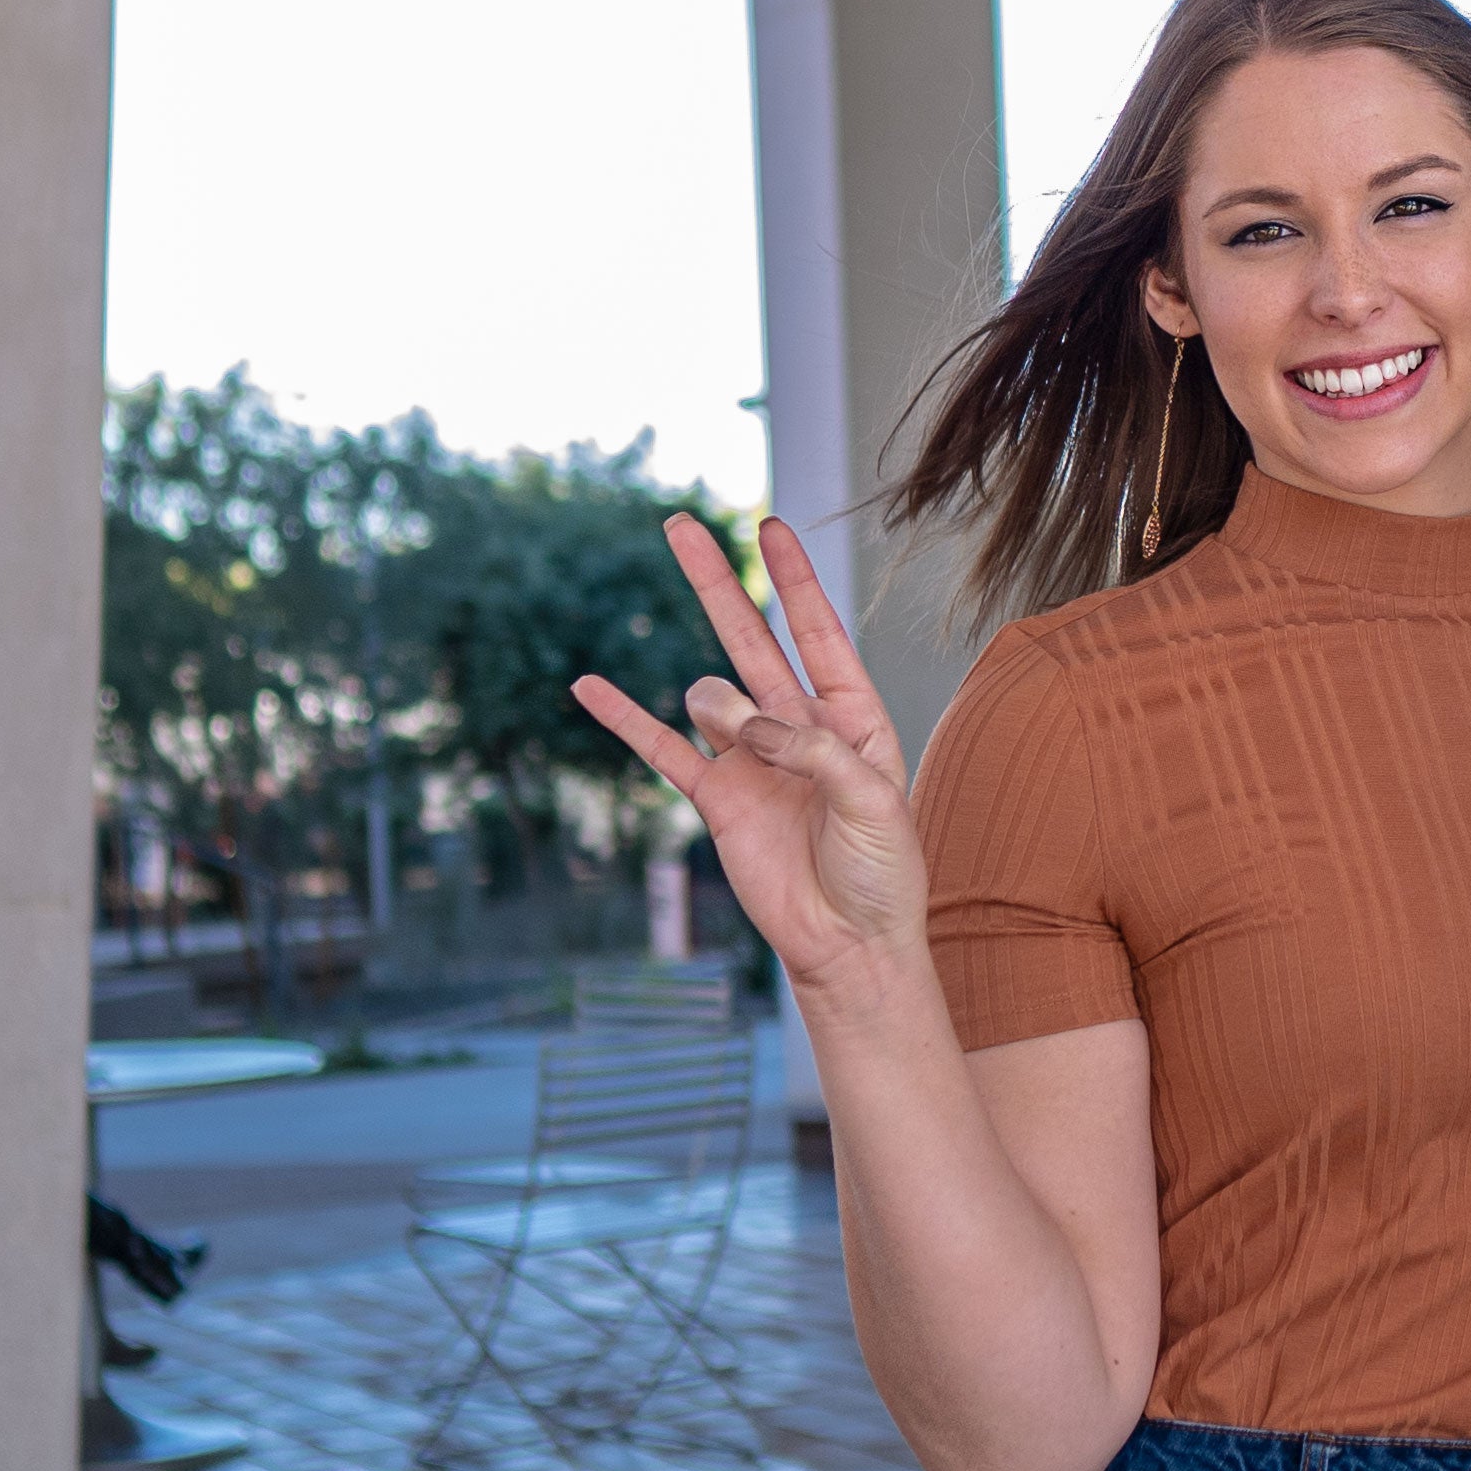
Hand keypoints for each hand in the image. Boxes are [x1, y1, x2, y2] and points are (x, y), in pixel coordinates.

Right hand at [572, 517, 926, 996]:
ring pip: (713, 699)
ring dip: (722, 712)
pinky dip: (624, 717)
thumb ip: (817, 752)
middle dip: (717, 581)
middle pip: (750, 637)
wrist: (848, 944)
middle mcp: (798, 728)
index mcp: (852, 718)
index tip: (769, 525)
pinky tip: (589, 686)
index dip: (793, 580)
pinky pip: (661, 749)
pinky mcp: (715, 797)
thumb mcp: (875, 804)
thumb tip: (746, 721)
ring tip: (750, 750)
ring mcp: (751, 759)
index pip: (818, 633)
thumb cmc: (881, 874)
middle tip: (681, 525)